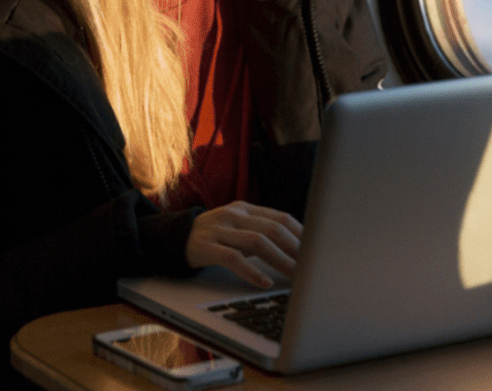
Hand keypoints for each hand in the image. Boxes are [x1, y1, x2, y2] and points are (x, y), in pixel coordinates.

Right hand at [185, 201, 302, 288]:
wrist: (174, 238)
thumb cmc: (214, 237)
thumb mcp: (237, 228)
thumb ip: (261, 232)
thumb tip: (298, 250)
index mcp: (245, 209)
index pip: (280, 218)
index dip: (301, 234)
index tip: (317, 251)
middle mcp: (233, 216)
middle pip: (273, 228)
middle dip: (296, 248)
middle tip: (312, 266)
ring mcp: (219, 229)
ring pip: (257, 242)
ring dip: (280, 260)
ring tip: (295, 275)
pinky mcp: (206, 246)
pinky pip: (233, 258)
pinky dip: (251, 271)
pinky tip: (264, 282)